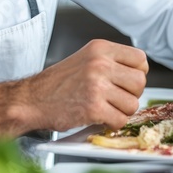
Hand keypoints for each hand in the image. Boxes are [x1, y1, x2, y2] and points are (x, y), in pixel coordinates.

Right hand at [19, 40, 147, 131]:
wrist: (31, 100)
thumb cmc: (57, 83)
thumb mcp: (85, 59)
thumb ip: (111, 61)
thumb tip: (138, 74)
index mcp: (100, 48)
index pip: (140, 59)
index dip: (137, 73)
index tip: (126, 81)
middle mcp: (100, 64)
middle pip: (140, 82)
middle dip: (131, 94)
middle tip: (116, 98)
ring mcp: (97, 86)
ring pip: (132, 104)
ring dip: (121, 111)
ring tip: (105, 108)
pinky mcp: (94, 108)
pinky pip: (120, 120)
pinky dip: (112, 124)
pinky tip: (100, 118)